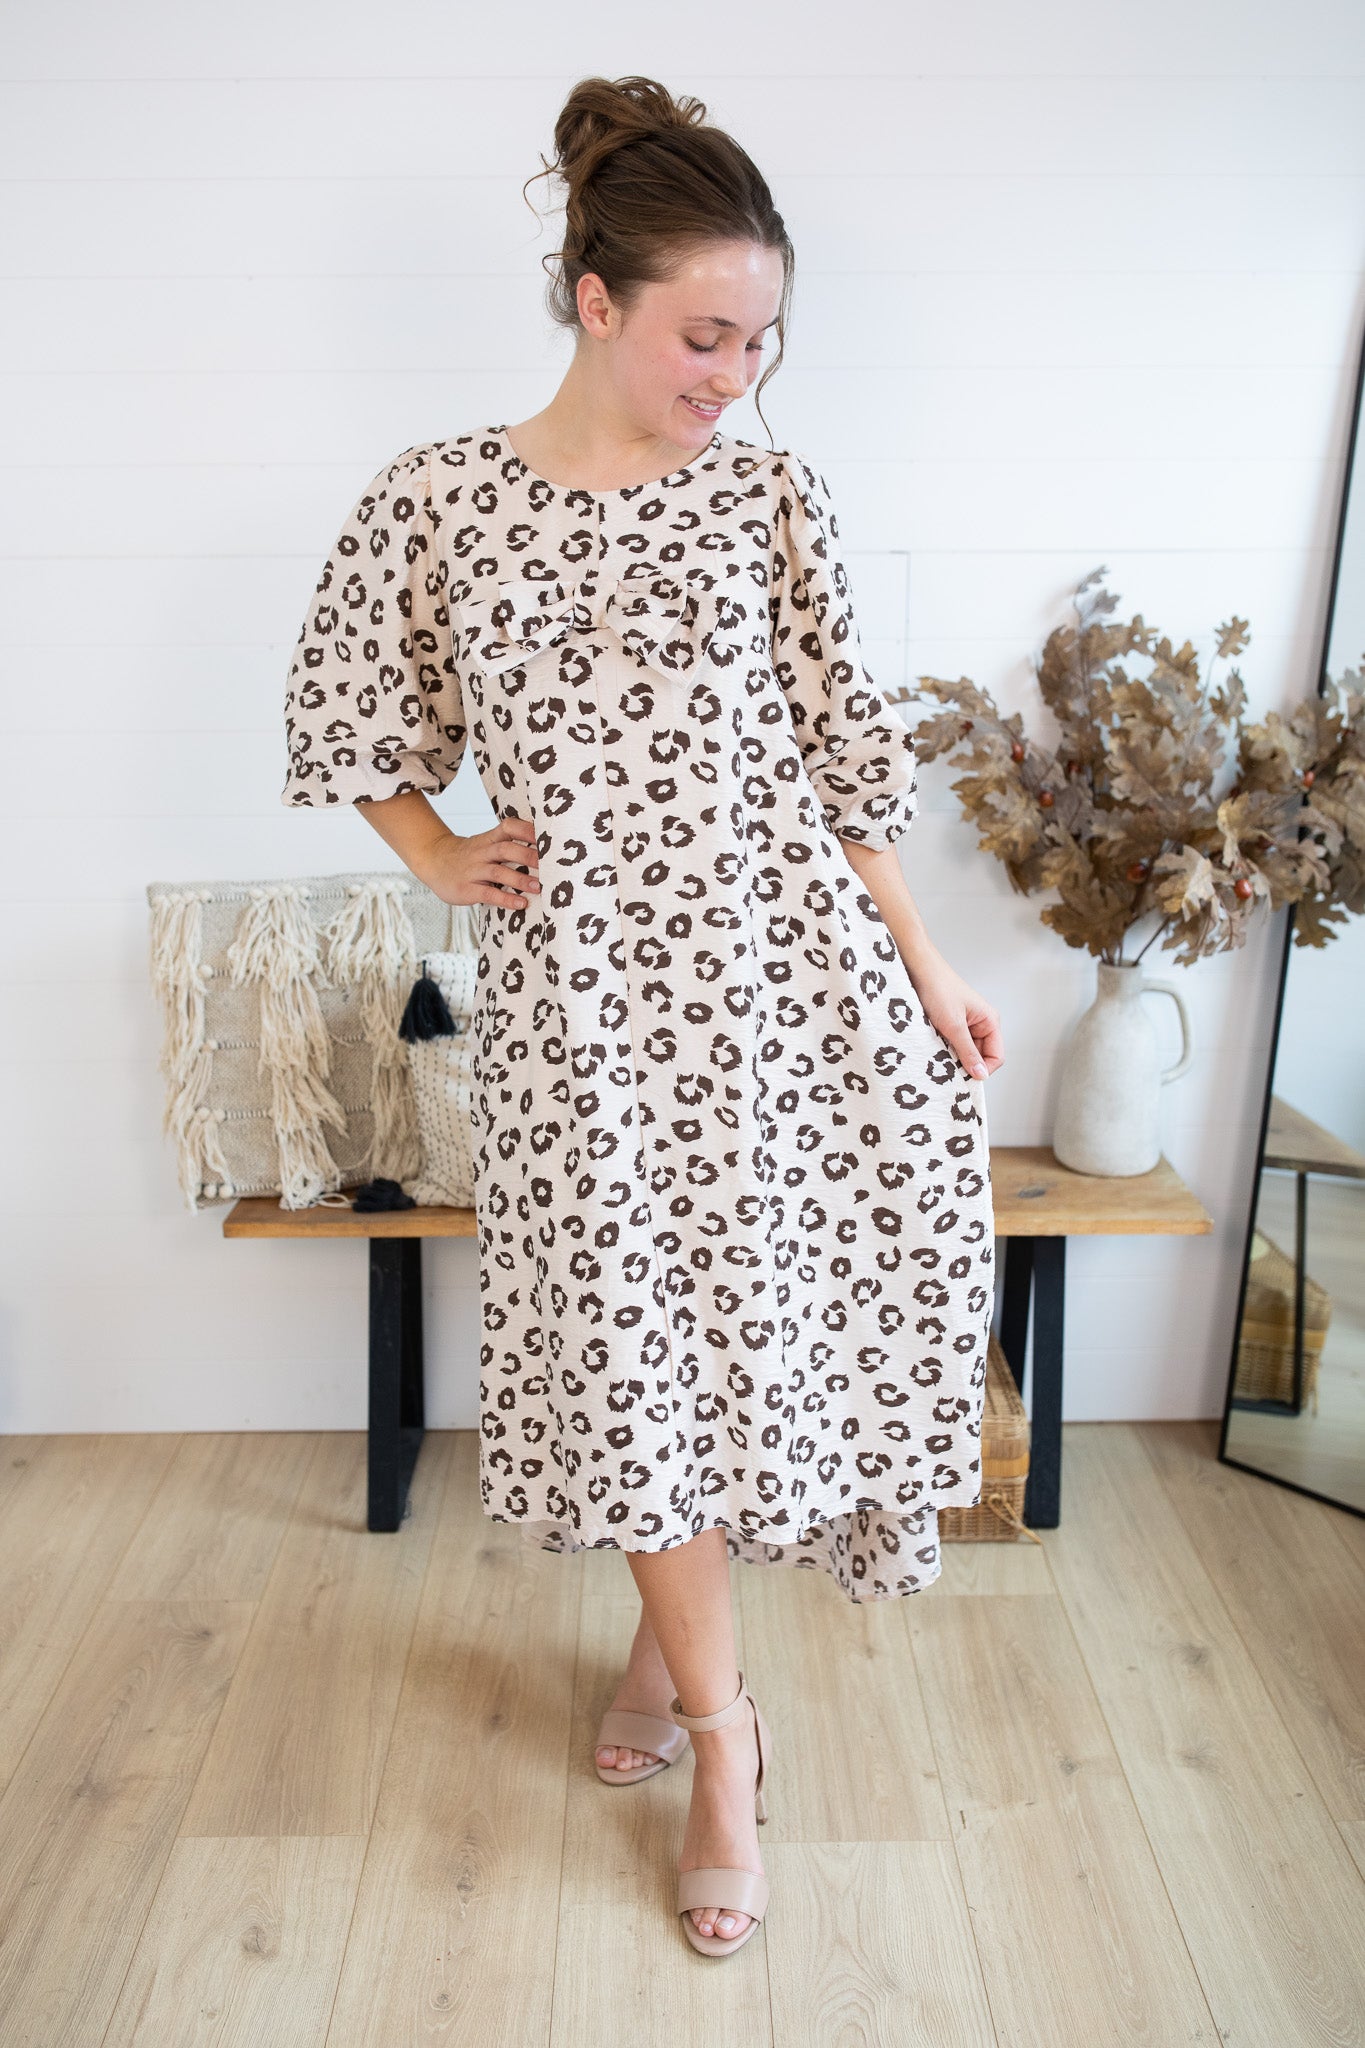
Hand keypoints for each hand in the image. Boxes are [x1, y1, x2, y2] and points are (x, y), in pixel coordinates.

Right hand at [415, 816, 540, 908]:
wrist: (432, 860)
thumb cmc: (468, 855)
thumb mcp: (484, 843)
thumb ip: (508, 843)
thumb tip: (543, 848)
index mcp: (489, 839)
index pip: (508, 827)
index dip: (526, 830)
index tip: (547, 836)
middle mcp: (481, 852)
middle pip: (505, 849)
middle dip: (528, 856)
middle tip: (550, 864)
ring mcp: (473, 871)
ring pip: (498, 872)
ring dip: (520, 880)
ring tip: (539, 887)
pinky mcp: (467, 889)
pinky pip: (488, 894)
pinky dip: (505, 899)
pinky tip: (521, 904)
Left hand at [904, 944, 1002, 1080]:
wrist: (918, 970)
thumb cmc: (938, 988)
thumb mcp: (954, 1025)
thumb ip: (968, 1051)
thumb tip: (980, 1074)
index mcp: (990, 1021)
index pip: (996, 1056)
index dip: (983, 1069)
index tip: (965, 1077)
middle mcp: (981, 1024)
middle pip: (980, 1057)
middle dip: (965, 1064)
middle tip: (947, 1066)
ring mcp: (965, 1026)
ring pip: (964, 1053)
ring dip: (952, 1057)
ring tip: (938, 1053)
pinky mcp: (950, 1026)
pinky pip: (952, 1046)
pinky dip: (943, 1050)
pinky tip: (933, 1047)